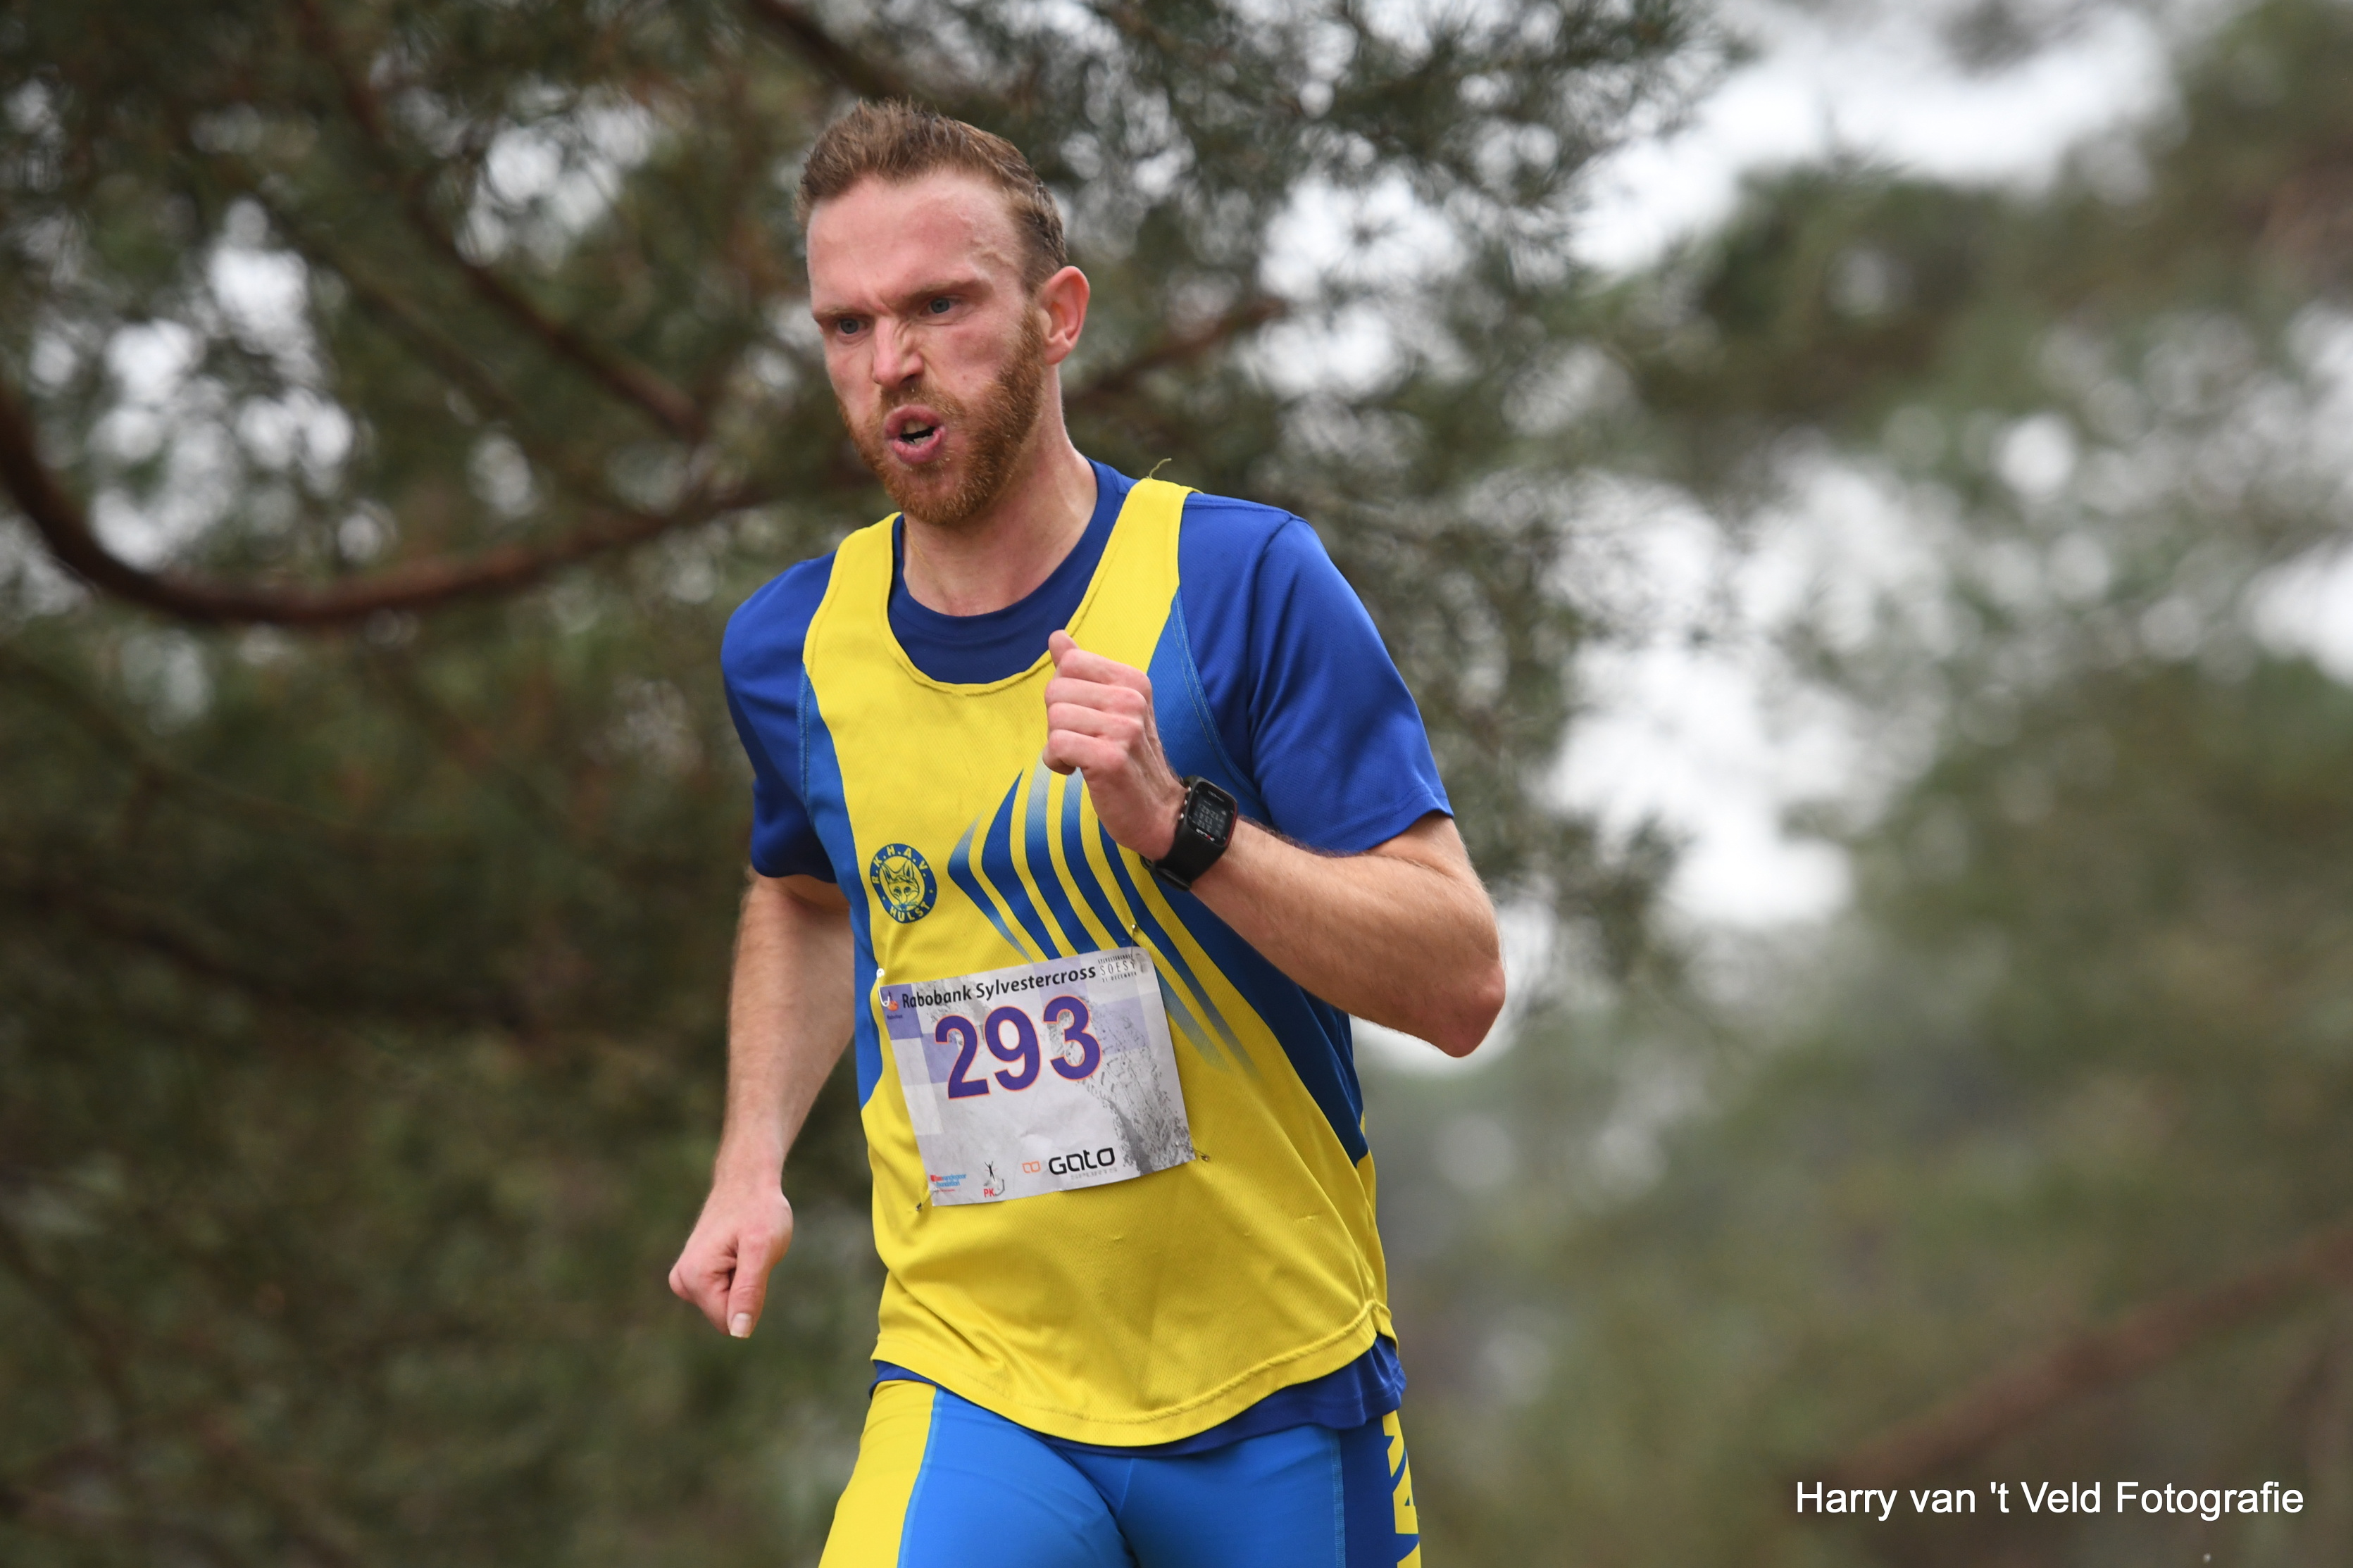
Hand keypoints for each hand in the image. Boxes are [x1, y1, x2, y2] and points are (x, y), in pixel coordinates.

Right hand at [668, 1177, 793, 1338]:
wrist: (747, 1181)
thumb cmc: (759, 1211)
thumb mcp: (762, 1250)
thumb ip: (749, 1292)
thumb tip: (739, 1333)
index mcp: (695, 1278)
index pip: (729, 1322)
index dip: (751, 1299)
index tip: (753, 1264)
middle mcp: (682, 1281)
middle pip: (725, 1315)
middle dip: (746, 1291)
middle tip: (750, 1255)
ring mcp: (684, 1278)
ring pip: (724, 1304)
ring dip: (742, 1282)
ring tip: (744, 1251)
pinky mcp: (692, 1274)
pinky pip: (721, 1293)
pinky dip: (736, 1276)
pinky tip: (737, 1251)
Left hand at [1042, 630, 1185, 859]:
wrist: (1160, 812)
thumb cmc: (1129, 759)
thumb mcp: (1113, 708)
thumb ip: (1084, 671)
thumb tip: (1057, 637)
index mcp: (1133, 681)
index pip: (1069, 664)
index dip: (1063, 694)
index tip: (1082, 717)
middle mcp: (1131, 700)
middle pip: (1056, 691)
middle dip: (1057, 721)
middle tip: (1082, 741)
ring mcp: (1124, 729)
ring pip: (1054, 719)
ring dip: (1056, 745)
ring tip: (1081, 758)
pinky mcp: (1110, 758)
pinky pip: (1057, 745)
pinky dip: (1057, 762)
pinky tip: (1077, 771)